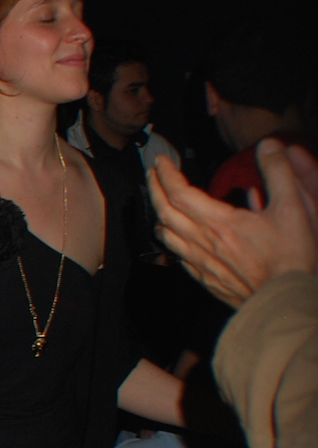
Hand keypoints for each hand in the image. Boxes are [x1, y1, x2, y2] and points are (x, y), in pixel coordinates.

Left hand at [150, 140, 317, 307]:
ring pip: (168, 237)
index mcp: (219, 223)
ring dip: (159, 216)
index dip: (167, 174)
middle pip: (165, 212)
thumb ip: (279, 173)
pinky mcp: (207, 281)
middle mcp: (203, 243)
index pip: (180, 193)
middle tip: (153, 175)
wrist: (287, 301)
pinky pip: (180, 258)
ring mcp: (202, 264)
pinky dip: (173, 242)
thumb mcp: (294, 208)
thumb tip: (268, 146)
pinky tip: (177, 239)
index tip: (161, 162)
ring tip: (160, 203)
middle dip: (155, 190)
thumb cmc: (291, 257)